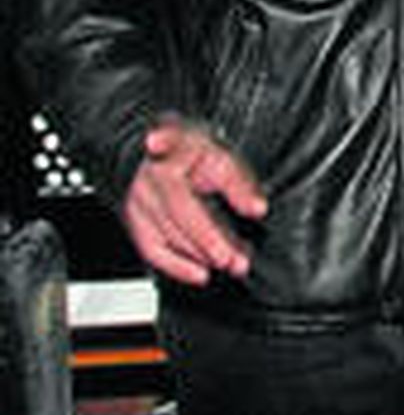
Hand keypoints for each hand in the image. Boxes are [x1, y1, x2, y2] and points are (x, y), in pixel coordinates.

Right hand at [122, 119, 266, 285]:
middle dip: (211, 237)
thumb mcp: (223, 157)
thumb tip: (257, 210)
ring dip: (203, 254)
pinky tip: (201, 274)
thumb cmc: (199, 157)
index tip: (155, 142)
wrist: (166, 161)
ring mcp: (140, 199)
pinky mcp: (135, 221)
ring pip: (170, 233)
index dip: (162, 140)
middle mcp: (153, 173)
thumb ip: (240, 183)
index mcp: (176, 146)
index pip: (170, 141)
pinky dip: (178, 266)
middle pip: (181, 208)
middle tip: (237, 258)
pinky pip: (153, 249)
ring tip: (233, 264)